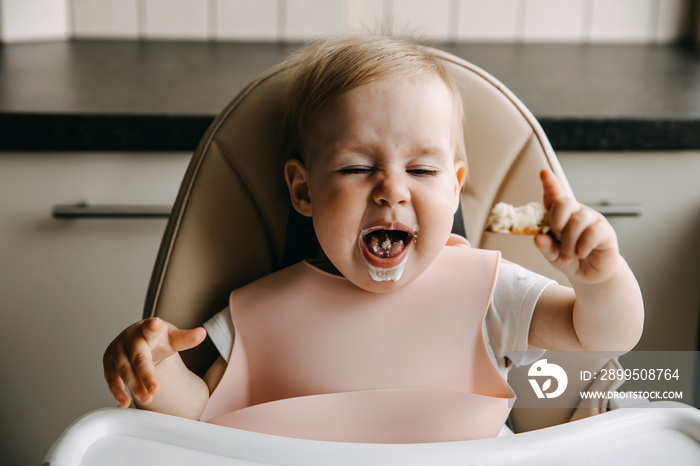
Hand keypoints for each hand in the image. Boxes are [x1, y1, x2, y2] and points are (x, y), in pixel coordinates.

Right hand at [103, 318, 205, 407]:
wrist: (139, 339)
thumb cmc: (157, 339)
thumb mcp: (173, 338)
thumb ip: (186, 339)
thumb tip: (202, 333)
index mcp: (148, 328)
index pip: (151, 327)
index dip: (153, 326)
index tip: (155, 324)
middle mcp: (130, 338)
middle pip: (138, 357)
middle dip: (146, 374)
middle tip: (156, 390)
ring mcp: (117, 350)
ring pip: (124, 370)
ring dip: (134, 386)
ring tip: (148, 399)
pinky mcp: (109, 363)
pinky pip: (111, 379)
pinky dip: (118, 391)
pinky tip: (125, 403)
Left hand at [534, 169, 619, 284]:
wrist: (590, 275)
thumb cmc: (570, 259)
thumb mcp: (552, 255)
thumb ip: (545, 247)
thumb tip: (538, 238)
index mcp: (561, 215)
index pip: (555, 195)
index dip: (550, 183)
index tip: (544, 173)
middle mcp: (577, 213)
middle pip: (564, 203)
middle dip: (556, 222)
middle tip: (556, 238)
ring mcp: (592, 220)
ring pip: (577, 221)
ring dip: (568, 242)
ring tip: (568, 255)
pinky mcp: (605, 231)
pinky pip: (592, 232)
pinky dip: (582, 246)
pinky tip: (580, 254)